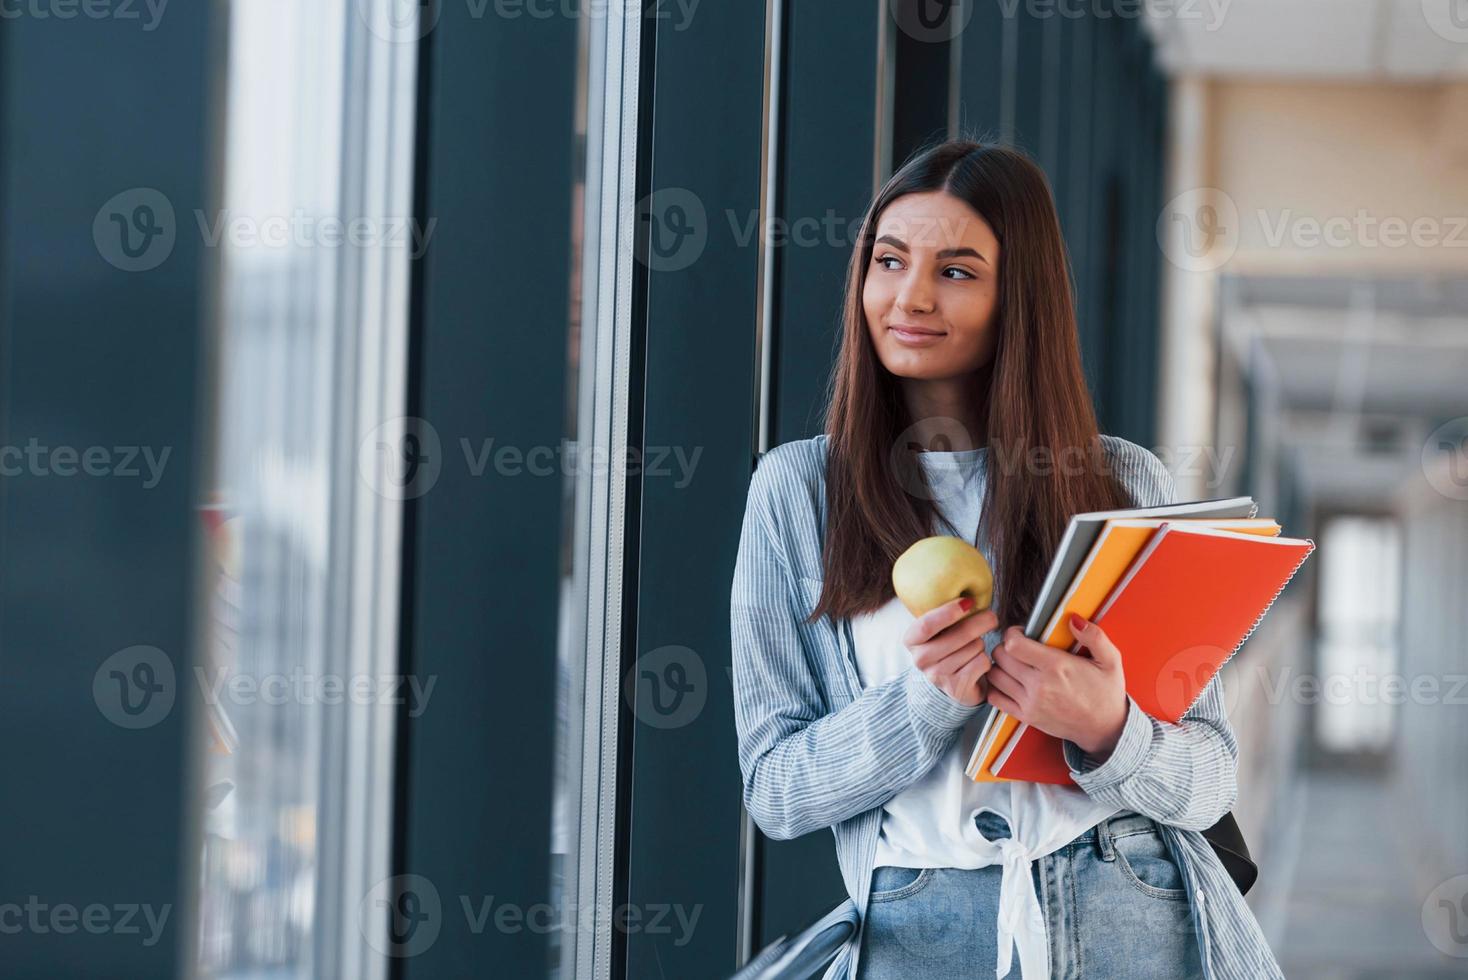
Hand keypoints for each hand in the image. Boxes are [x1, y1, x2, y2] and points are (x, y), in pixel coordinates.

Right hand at [901, 597, 998, 706]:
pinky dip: (986, 660)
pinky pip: (981, 663)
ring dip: (981, 644)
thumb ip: (947, 613)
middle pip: (958, 635)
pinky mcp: (956, 688)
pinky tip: (979, 662)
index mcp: (911, 640)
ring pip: (974, 647)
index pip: (927, 624)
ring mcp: (937, 676)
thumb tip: (969, 597)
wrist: (954, 682)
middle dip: (980, 622)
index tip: (969, 602)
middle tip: (991, 617)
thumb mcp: (940, 629)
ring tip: (975, 647)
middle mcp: (920, 659)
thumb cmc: (949, 646)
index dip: (949, 612)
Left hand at [984, 613, 1128, 757]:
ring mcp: (1030, 703)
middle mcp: (1039, 686)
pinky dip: (995, 687)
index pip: (1014, 644)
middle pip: (1000, 657)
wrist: (1104, 728)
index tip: (1020, 632)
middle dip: (1004, 646)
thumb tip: (1074, 619)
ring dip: (999, 666)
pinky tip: (1008, 681)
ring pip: (994, 676)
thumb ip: (1094, 636)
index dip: (1012, 633)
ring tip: (1012, 663)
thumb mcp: (1110, 661)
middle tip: (1016, 647)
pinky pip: (995, 698)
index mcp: (1057, 667)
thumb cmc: (1106, 693)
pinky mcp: (1026, 717)